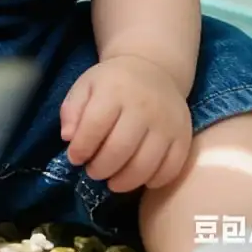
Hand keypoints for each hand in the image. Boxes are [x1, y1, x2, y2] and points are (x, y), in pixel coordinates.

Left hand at [60, 54, 191, 193]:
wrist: (154, 69)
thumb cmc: (113, 82)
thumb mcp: (86, 85)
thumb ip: (72, 109)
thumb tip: (68, 137)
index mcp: (115, 89)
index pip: (95, 125)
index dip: (81, 148)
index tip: (75, 158)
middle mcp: (143, 105)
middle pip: (120, 149)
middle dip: (101, 168)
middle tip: (93, 172)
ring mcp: (166, 123)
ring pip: (145, 165)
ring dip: (124, 181)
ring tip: (112, 181)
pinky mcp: (183, 136)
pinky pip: (171, 169)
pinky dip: (153, 181)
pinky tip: (140, 179)